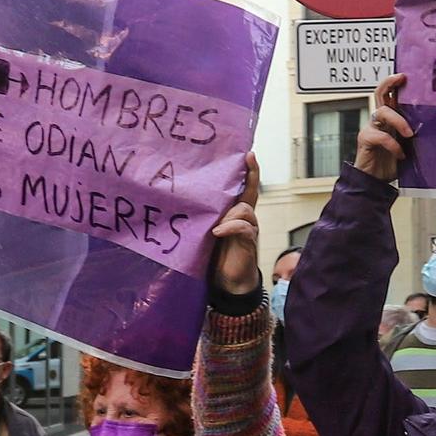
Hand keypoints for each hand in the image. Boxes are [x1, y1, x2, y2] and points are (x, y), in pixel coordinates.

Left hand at [209, 154, 262, 294]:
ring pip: (245, 209)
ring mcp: (249, 228)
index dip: (249, 171)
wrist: (227, 281)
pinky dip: (230, 227)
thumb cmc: (215, 254)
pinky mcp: (248, 242)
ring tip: (215, 226)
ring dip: (230, 213)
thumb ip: (205, 216)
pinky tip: (217, 233)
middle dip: (250, 176)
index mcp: (235, 212)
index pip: (244, 188)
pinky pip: (243, 228)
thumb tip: (185, 199)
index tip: (249, 153)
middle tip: (248, 159)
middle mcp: (245, 217)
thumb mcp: (207, 230)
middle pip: (250, 192)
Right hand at [354, 74, 412, 183]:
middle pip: (380, 92)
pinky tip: (401, 155)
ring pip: (382, 112)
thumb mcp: (410, 145)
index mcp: (391, 117)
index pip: (390, 93)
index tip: (407, 74)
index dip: (395, 82)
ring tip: (410, 134)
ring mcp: (371, 127)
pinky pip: (380, 136)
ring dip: (398, 121)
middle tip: (402, 78)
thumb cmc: (394, 163)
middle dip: (389, 82)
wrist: (375, 183)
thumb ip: (417, 133)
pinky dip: (393, 145)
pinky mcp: (365, 139)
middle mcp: (379, 119)